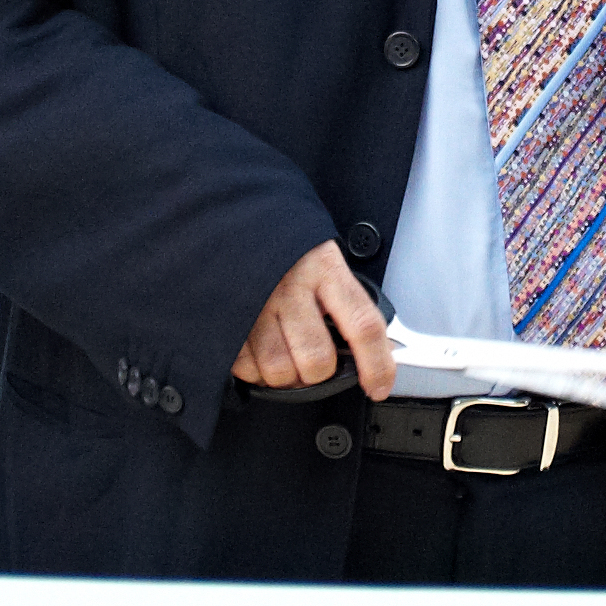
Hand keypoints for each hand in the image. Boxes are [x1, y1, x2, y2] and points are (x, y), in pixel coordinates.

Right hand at [236, 241, 394, 398]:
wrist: (236, 217)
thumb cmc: (288, 247)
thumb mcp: (326, 260)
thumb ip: (350, 303)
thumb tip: (379, 351)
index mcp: (326, 268)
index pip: (363, 326)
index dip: (377, 365)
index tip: (379, 387)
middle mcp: (291, 285)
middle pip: (316, 360)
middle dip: (319, 373)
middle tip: (316, 359)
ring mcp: (256, 302)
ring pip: (280, 370)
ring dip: (286, 375)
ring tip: (285, 352)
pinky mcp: (227, 318)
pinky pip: (246, 367)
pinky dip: (255, 370)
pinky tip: (259, 349)